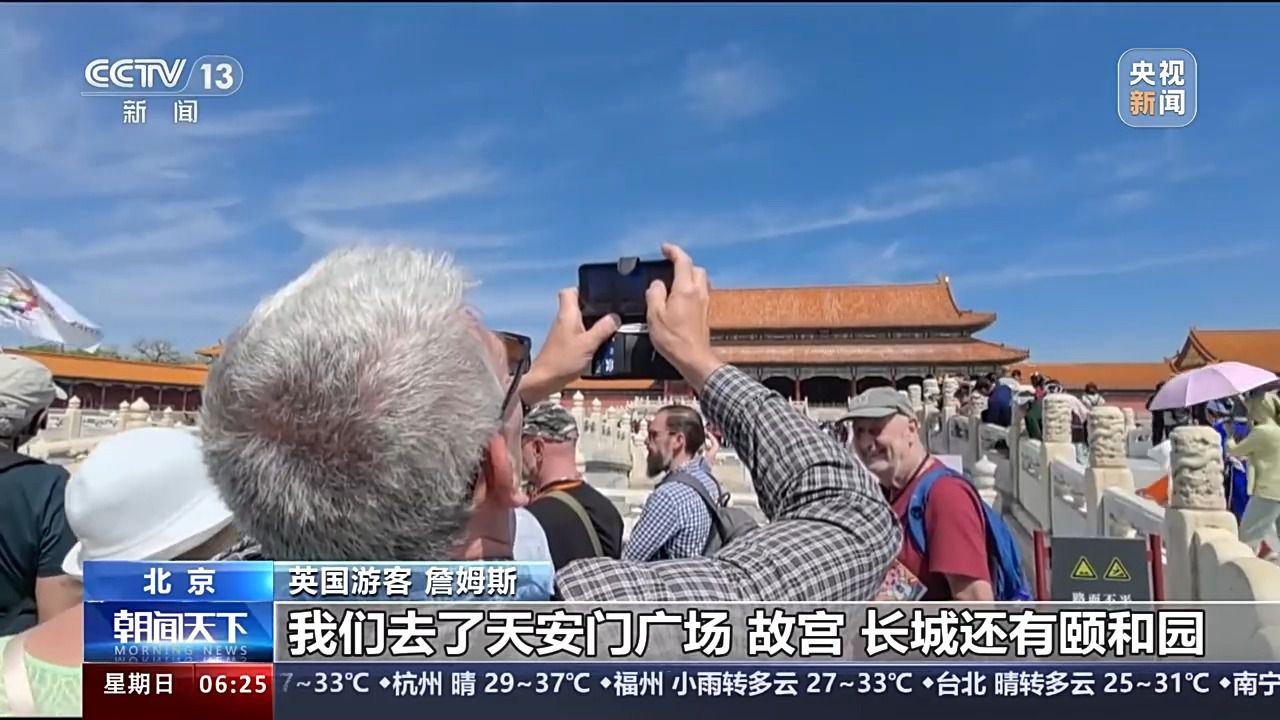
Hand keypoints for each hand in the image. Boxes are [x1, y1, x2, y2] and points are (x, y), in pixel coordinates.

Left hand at [522, 288, 619, 402]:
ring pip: (580, 320)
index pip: (570, 291)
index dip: (584, 290)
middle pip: (578, 306)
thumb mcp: (589, 344)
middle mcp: (563, 320)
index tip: (599, 295)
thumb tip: (615, 317)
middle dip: (594, 309)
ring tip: (608, 330)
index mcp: (568, 314)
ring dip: (593, 324)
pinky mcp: (564, 343)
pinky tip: (598, 345)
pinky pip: (579, 333)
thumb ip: (603, 329)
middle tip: (609, 314)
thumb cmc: (562, 361)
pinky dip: (589, 336)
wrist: (545, 380)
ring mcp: (563, 332)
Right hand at [646, 243, 722, 389]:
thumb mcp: (655, 315)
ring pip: (700, 279)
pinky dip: (691, 287)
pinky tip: (680, 296)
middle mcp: (698, 292)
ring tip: (674, 280)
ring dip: (689, 275)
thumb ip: (654, 294)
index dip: (673, 251)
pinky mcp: (705, 312)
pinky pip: (700, 291)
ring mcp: (705, 302)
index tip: (664, 248)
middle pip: (695, 268)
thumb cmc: (672, 338)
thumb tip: (657, 284)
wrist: (693, 358)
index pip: (683, 261)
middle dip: (683, 263)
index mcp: (685, 289)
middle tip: (669, 265)